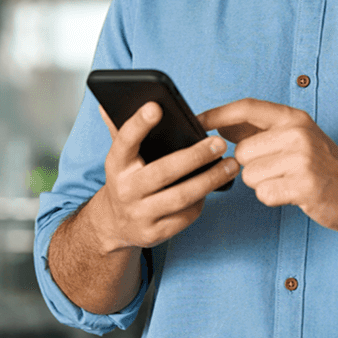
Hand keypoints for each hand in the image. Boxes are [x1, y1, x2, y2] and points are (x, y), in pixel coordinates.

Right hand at [88, 102, 237, 251]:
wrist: (115, 224)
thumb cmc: (126, 178)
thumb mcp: (120, 156)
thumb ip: (119, 129)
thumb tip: (107, 103)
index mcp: (116, 165)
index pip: (124, 141)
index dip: (138, 124)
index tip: (156, 106)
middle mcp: (125, 190)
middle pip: (163, 172)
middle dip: (194, 157)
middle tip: (218, 144)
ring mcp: (139, 215)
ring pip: (181, 197)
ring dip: (210, 180)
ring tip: (231, 165)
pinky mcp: (155, 234)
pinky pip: (186, 216)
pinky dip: (202, 201)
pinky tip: (214, 187)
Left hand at [201, 98, 337, 233]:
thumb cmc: (324, 166)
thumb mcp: (296, 138)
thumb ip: (260, 130)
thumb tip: (219, 124)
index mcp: (293, 118)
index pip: (246, 107)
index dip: (217, 114)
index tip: (196, 121)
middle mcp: (297, 133)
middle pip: (241, 151)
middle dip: (251, 167)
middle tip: (278, 171)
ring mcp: (302, 158)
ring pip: (250, 175)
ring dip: (263, 184)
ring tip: (288, 182)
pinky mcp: (304, 184)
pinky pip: (264, 194)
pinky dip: (273, 199)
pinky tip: (293, 194)